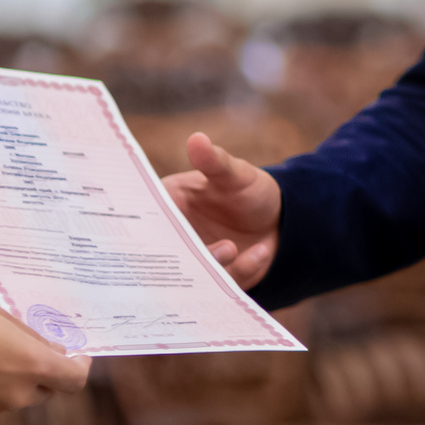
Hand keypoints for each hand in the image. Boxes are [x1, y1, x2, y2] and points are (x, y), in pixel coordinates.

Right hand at [0, 294, 90, 418]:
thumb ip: (33, 339)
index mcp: (32, 365)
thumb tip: (54, 350)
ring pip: (17, 397)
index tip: (76, 355)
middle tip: (27, 348)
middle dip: (42, 372)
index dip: (79, 367)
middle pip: (46, 389)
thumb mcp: (3, 316)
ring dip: (13, 380)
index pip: (75, 380)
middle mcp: (18, 393)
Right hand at [160, 133, 279, 287]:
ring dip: (214, 264)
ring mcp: (194, 261)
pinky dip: (241, 270)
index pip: (146, 220)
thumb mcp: (235, 174)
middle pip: (164, 254)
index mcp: (168, 206)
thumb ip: (216, 162)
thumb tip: (197, 139)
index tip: (157, 234)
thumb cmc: (248, 190)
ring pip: (192, 274)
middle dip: (182, 255)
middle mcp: (175, 238)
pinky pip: (221, 285)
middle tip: (213, 246)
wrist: (280, 221)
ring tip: (233, 246)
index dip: (145, 230)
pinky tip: (262, 251)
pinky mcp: (214, 282)